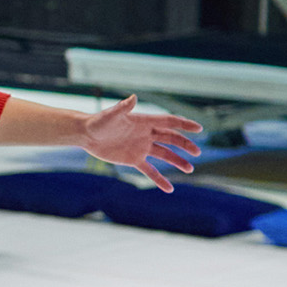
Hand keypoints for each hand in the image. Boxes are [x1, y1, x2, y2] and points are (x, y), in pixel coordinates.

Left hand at [77, 94, 202, 189]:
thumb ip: (122, 108)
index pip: (169, 122)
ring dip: (177, 161)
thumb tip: (132, 97)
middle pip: (171, 139)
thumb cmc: (99, 122)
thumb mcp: (111, 115)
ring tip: (190, 169)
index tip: (199, 129)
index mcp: (144, 121)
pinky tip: (169, 189)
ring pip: (164, 155)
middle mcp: (146, 134)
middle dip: (185, 145)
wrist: (87, 135)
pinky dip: (159, 179)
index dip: (184, 125)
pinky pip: (150, 171)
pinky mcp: (134, 159)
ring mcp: (142, 147)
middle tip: (197, 153)